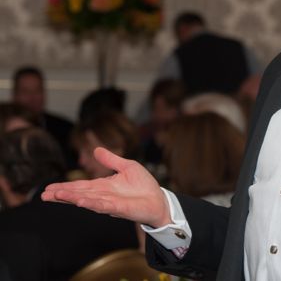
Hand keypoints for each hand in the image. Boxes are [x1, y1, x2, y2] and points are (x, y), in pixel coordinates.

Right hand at [41, 147, 171, 227]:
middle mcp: (103, 196)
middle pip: (79, 194)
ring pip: (87, 200)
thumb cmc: (144, 186)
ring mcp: (110, 203)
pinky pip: (103, 206)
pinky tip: (81, 202)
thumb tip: (96, 149)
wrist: (159, 200)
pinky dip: (92, 203)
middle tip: (44, 195)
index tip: (48, 189)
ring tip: (56, 196)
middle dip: (62, 194)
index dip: (65, 187)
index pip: (80, 186)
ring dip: (72, 198)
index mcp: (103, 186)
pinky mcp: (119, 208)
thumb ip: (111, 160)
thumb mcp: (127, 167)